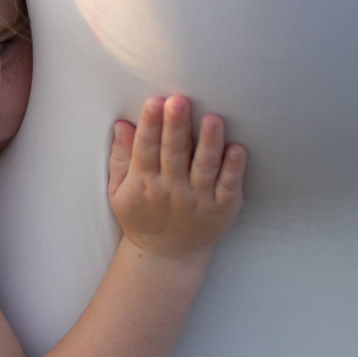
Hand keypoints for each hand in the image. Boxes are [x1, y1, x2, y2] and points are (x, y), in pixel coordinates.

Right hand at [108, 95, 245, 259]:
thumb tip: (122, 125)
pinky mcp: (221, 209)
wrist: (166, 256)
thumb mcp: (120, 191)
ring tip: (213, 119)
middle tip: (178, 101)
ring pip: (204, 168)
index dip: (150, 126)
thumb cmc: (142, 217)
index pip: (146, 150)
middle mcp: (171, 191)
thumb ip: (121, 157)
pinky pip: (228, 187)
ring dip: (208, 143)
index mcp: (145, 183)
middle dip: (176, 127)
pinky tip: (237, 149)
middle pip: (174, 154)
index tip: (154, 102)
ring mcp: (198, 200)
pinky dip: (233, 169)